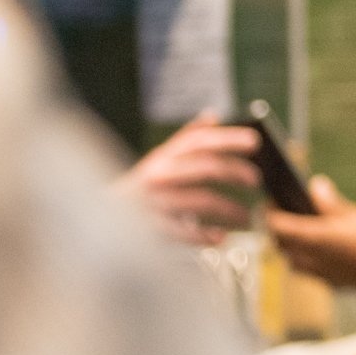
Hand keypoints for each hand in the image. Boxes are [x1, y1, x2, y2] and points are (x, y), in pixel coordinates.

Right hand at [116, 111, 259, 246]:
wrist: (100, 219)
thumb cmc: (140, 188)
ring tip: (246, 217)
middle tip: (256, 179)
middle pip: (205, 166)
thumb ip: (185, 139)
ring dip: (230, 208)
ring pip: (201, 200)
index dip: (228, 138)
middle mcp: (159, 174)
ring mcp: (154, 201)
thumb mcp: (160, 159)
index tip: (255, 142)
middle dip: (235, 171)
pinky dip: (205, 235)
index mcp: (163, 156)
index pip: (199, 141)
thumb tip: (212, 116)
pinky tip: (220, 238)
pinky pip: (185, 232)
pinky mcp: (151, 228)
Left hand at [264, 175, 355, 291]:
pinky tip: (320, 250)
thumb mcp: (353, 214)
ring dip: (289, 247)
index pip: (276, 226)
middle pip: (280, 245)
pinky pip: (308, 272)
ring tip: (300, 232)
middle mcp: (311, 260)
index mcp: (313, 239)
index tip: (271, 202)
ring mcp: (320, 275)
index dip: (269, 213)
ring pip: (291, 261)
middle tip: (283, 213)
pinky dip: (306, 259)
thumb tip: (315, 186)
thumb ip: (329, 202)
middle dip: (277, 230)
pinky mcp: (331, 284)